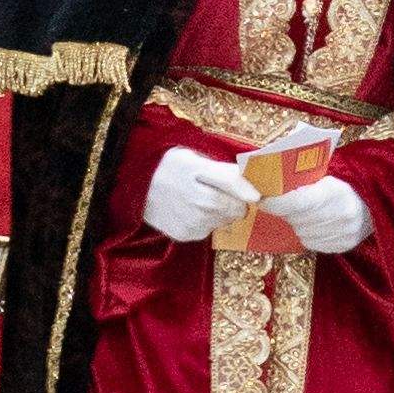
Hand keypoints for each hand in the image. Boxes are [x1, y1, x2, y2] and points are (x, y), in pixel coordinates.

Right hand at [142, 141, 260, 249]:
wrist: (135, 186)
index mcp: (197, 171)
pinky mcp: (186, 234)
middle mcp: (196, 198)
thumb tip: (255, 176)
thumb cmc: (169, 167)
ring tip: (202, 201)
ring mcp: (191, 219)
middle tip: (221, 193)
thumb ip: (224, 169)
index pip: (233, 181)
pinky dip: (207, 223)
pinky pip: (210, 230)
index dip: (249, 188)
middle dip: (236, 202)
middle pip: (236, 207)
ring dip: (222, 213)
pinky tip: (192, 212)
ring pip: (225, 220)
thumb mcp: (194, 158)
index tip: (258, 194)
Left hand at [274, 171, 369, 254]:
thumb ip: (303, 180)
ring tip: (305, 210)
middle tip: (280, 201)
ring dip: (297, 222)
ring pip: (301, 233)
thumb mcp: (328, 173)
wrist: (377, 201)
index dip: (276, 202)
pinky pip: (312, 243)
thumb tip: (270, 184)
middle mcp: (341, 215)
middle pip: (297, 218)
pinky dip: (308, 233)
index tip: (263, 199)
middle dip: (284, 211)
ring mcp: (344, 233)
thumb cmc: (347, 182)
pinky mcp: (344, 246)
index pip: (297, 202)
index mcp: (336, 192)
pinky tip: (315, 222)